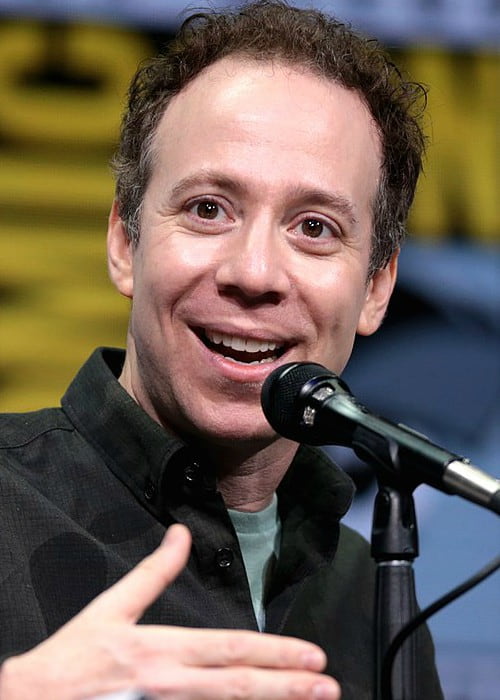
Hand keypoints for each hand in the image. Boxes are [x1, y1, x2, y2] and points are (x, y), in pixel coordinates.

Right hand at [0, 525, 339, 698]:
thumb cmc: (75, 657)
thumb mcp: (113, 607)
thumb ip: (153, 572)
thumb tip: (180, 533)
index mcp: (164, 652)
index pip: (232, 651)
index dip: (276, 654)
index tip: (313, 656)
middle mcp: (172, 686)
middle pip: (241, 687)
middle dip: (290, 687)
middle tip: (329, 687)